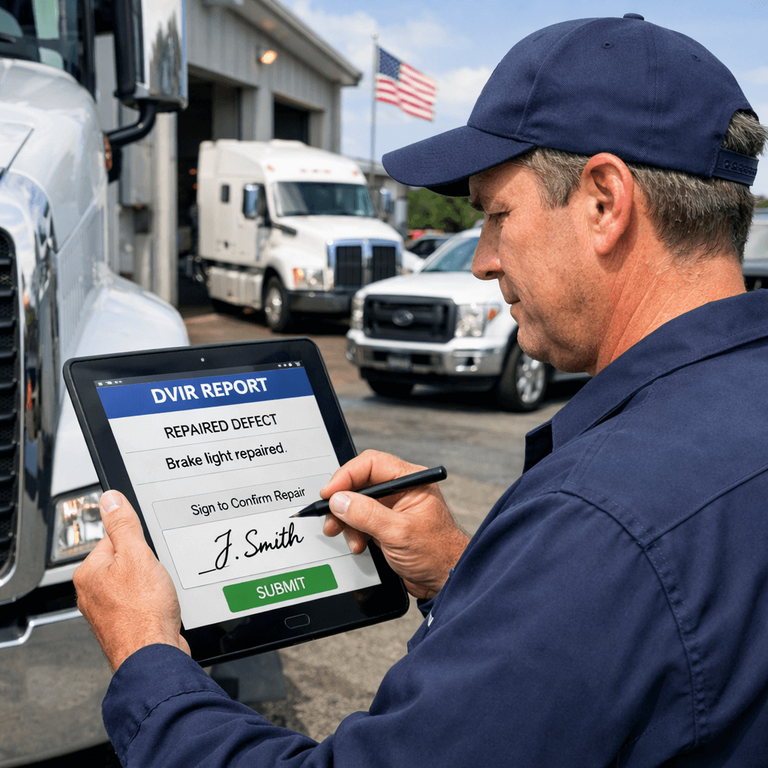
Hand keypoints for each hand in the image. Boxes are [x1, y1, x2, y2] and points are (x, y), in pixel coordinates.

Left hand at [73, 490, 189, 670]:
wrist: (155, 656)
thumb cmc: (143, 614)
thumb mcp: (137, 556)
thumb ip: (123, 525)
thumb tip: (111, 500)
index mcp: (89, 573)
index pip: (114, 538)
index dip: (138, 541)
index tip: (148, 550)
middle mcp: (93, 592)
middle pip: (126, 559)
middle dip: (147, 564)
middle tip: (156, 574)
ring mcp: (109, 610)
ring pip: (137, 581)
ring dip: (153, 583)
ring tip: (160, 592)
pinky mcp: (126, 623)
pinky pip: (143, 600)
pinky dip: (155, 601)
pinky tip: (162, 606)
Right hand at [321, 451, 468, 599]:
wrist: (445, 581)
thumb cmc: (437, 554)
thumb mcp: (398, 533)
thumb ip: (367, 514)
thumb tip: (339, 500)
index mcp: (410, 480)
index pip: (372, 464)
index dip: (347, 475)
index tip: (330, 493)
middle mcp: (401, 490)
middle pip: (361, 482)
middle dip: (343, 501)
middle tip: (330, 517)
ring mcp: (392, 508)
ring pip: (357, 503)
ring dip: (347, 520)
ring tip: (344, 536)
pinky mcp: (386, 525)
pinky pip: (361, 521)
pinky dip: (354, 532)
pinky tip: (358, 545)